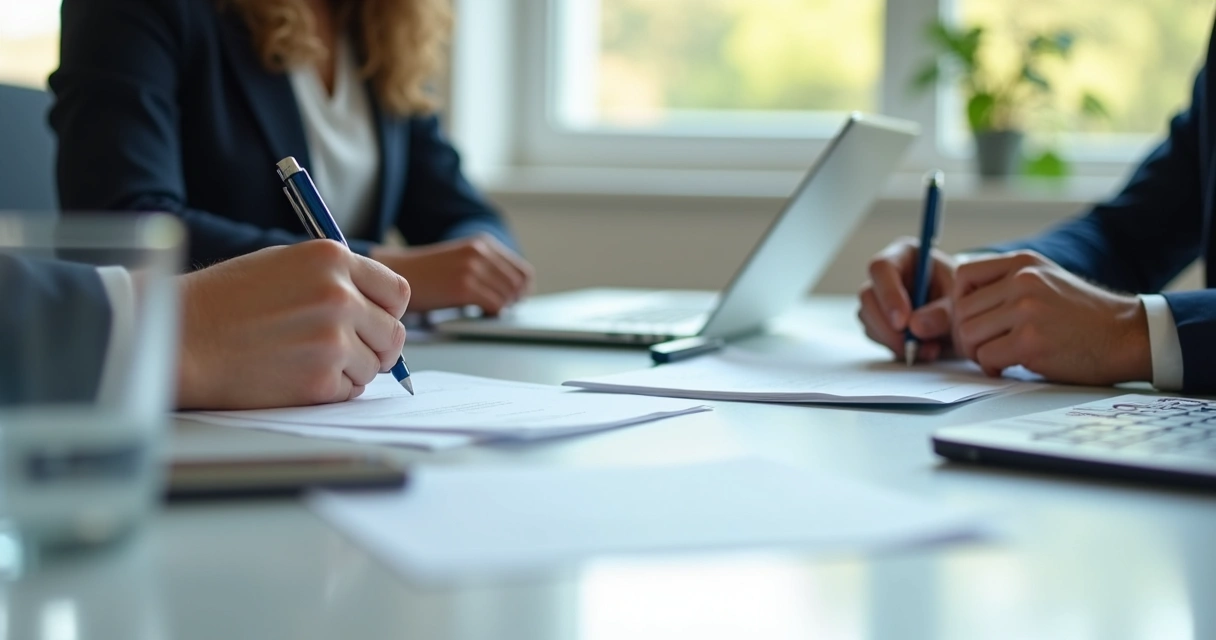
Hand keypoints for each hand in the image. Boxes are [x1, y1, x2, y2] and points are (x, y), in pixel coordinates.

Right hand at [176, 240, 410, 408]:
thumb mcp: (285, 264)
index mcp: (332, 259)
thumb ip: (334, 279)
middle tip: (343, 350)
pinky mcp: (320, 380)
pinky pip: (349, 391)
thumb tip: (377, 308)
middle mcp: (339, 296)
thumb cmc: (224, 301)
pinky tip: (293, 375)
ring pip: (373, 365)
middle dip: (374, 345)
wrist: (181, 336)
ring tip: (304, 358)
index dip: (387, 311)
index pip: (397, 292)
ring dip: (349, 369)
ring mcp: (333, 339)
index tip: (374, 321)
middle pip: (393, 333)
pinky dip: (329, 390)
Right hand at [372, 234, 532, 313]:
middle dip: (513, 301)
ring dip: (501, 308)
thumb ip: (487, 268)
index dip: (522, 291)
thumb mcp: (461, 260)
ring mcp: (472, 268)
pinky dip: (491, 314)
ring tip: (485, 311)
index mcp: (483, 242)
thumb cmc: (427, 273)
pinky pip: (495, 306)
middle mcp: (480, 251)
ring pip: (508, 297)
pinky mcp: (464, 287)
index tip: (513, 301)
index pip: (523, 271)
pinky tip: (478, 314)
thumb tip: (517, 292)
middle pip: (519, 285)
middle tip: (499, 311)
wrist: (395, 272)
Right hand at [857, 236, 957, 361]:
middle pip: (867, 296)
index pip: (882, 268)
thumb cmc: (962, 295)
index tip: (902, 322)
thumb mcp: (959, 299)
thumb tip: (914, 327)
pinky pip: (875, 335)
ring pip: (868, 318)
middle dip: (886, 324)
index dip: (888, 295)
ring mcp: (878, 298)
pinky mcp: (878, 319)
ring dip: (893, 339)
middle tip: (910, 344)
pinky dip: (897, 347)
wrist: (966, 312)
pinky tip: (923, 350)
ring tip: (928, 349)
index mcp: (903, 255)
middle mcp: (885, 275)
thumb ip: (943, 312)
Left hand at [953, 250, 1150, 384]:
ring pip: (968, 335)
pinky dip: (991, 367)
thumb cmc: (1082, 316)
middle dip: (965, 335)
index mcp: (1023, 263)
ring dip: (976, 353)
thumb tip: (953, 305)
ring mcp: (1027, 310)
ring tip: (996, 356)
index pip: (963, 276)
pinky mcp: (1030, 341)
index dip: (959, 302)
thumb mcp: (1045, 281)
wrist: (1127, 336)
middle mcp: (1023, 281)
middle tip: (983, 347)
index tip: (975, 319)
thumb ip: (1005, 285)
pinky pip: (985, 357)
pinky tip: (1008, 367)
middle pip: (961, 311)